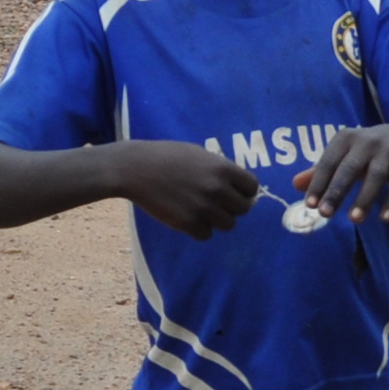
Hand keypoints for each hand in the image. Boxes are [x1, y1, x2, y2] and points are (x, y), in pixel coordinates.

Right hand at [113, 140, 261, 238]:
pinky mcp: (188, 223)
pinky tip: (187, 217)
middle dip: (231, 207)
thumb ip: (220, 170)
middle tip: (215, 203)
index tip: (233, 193)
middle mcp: (218, 189)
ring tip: (200, 210)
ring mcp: (203, 207)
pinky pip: (206, 234)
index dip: (244, 192)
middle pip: (243, 209)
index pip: (252, 187)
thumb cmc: (167, 157)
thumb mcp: (199, 154)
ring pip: (228, 225)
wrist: (135, 168)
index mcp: (223, 168)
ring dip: (216, 220)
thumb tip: (240, 187)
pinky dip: (199, 229)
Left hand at [299, 123, 388, 221]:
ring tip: (354, 220)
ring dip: (365, 198)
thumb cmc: (363, 152)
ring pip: (375, 177)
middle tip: (325, 214)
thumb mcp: (342, 156)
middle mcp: (367, 142)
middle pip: (350, 168)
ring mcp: (388, 153)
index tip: (309, 205)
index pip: (328, 162)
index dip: (318, 183)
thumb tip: (295, 185)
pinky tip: (385, 219)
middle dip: (337, 191)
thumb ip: (319, 171)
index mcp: (345, 138)